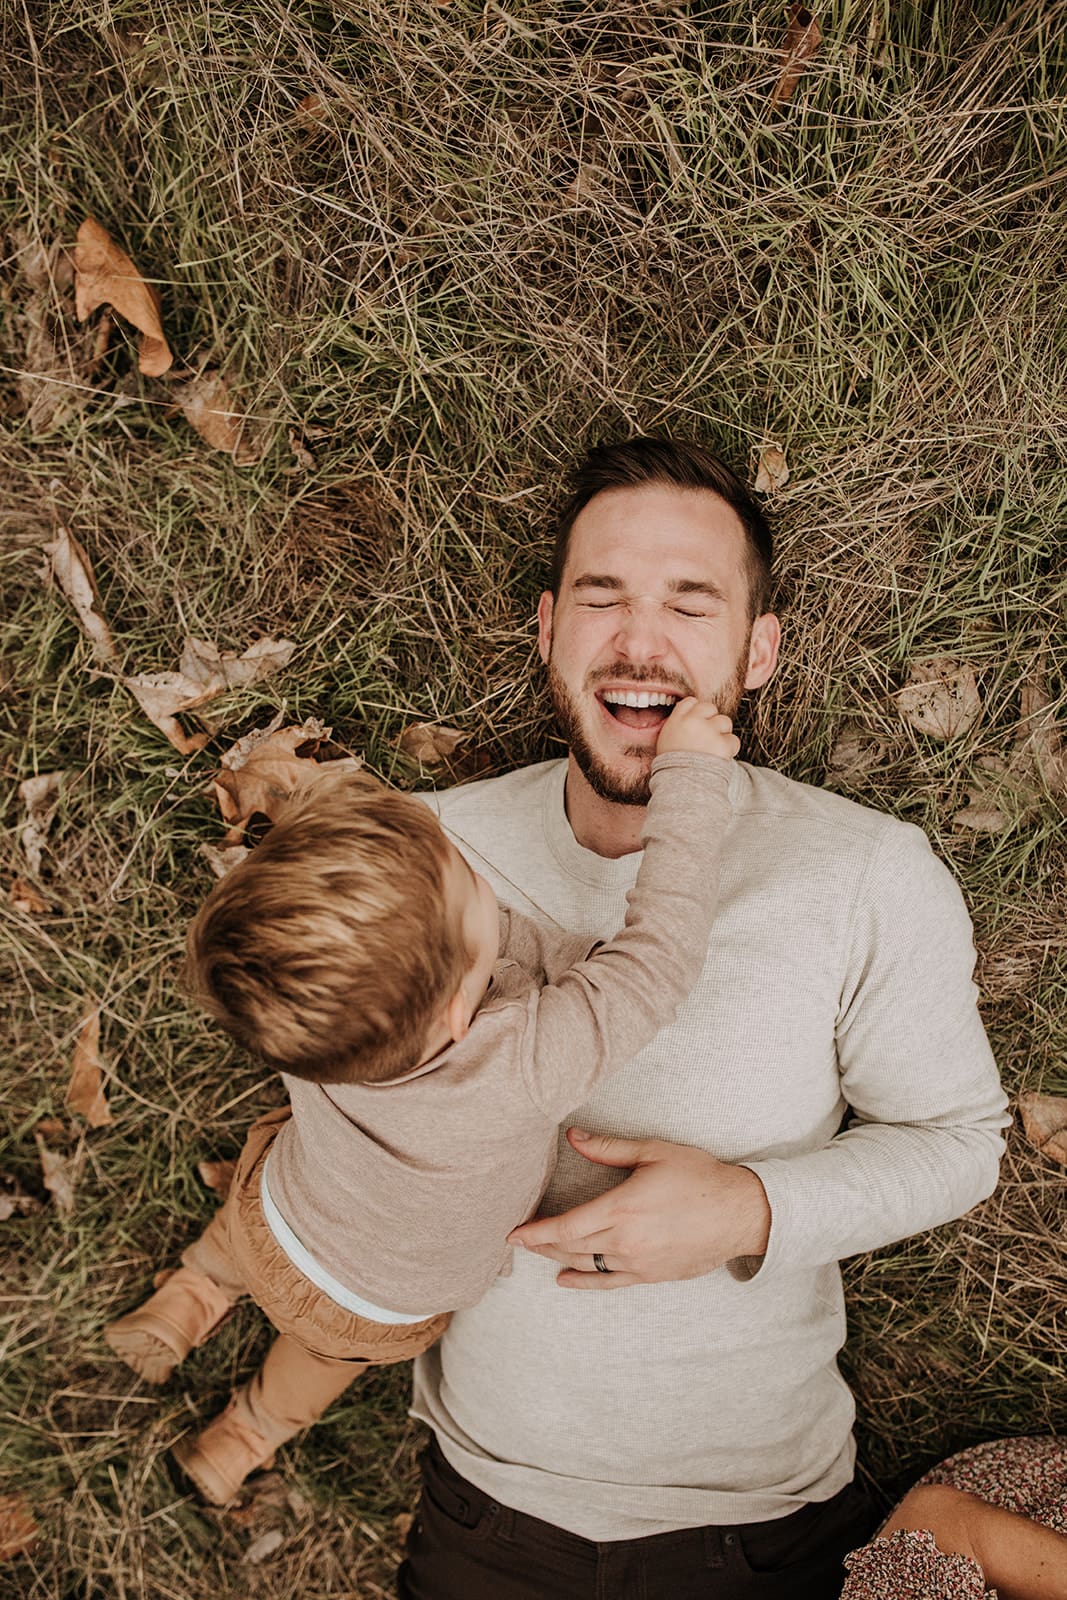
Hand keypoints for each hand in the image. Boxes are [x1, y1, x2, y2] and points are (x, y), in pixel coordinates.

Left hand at [508, 1128, 771, 1289]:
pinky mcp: (651, 1276)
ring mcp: (639, 1263)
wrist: (742, 1213)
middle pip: (570, 1247)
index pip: (566, 1226)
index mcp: (623, 1209)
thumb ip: (608, 1148)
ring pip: (586, 1264)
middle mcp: (626, 1241)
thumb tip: (573, 1135)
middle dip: (541, 1243)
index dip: (536, 1231)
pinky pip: (609, 1282)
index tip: (512, 1233)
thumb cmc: (700, 1177)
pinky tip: (565, 1278)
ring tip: (538, 1250)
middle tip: (520, 1238)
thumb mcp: (653, 1152)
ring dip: (558, 1258)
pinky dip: (583, 1281)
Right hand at [656, 697, 739, 760]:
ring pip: (725, 722)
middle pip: (710, 708)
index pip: (691, 702)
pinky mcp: (722, 743)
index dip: (697, 712)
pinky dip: (730, 749)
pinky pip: (733, 740)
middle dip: (712, 720)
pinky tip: (719, 757)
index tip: (698, 723)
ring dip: (722, 734)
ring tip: (712, 750)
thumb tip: (688, 719)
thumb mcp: (666, 741)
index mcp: (677, 720)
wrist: (681, 786)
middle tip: (707, 737)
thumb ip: (677, 726)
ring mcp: (709, 731)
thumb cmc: (671, 767)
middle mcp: (693, 721)